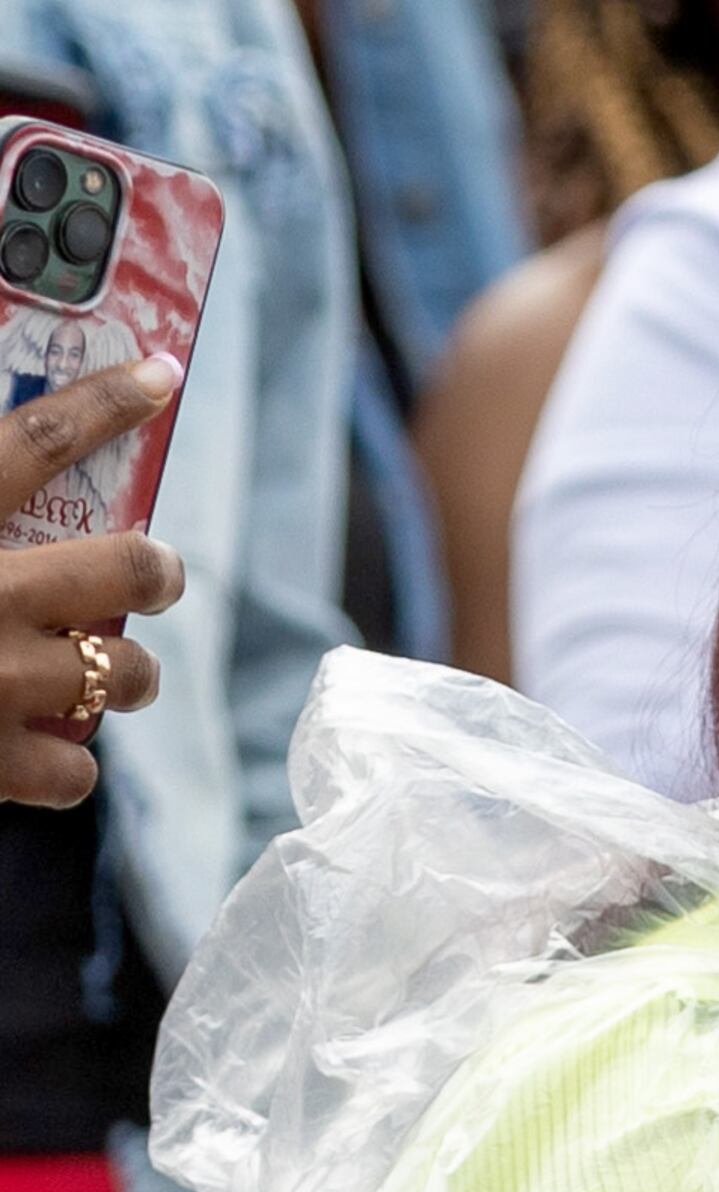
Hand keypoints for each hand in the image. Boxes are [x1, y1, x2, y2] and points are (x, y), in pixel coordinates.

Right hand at [0, 356, 182, 807]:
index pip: (41, 438)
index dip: (108, 400)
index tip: (158, 377)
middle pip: (131, 568)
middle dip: (157, 571)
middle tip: (157, 574)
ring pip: (127, 673)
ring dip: (131, 672)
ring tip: (118, 672)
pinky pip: (77, 769)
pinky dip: (66, 762)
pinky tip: (44, 749)